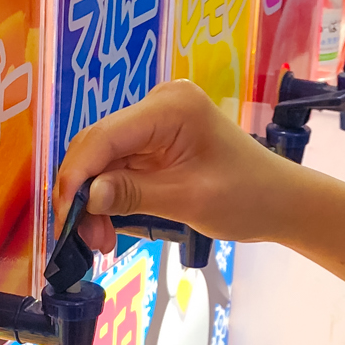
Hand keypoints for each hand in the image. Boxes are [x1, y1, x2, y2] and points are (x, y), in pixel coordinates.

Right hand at [54, 79, 303, 252]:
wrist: (281, 201)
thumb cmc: (247, 197)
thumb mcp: (187, 199)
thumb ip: (132, 194)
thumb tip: (87, 197)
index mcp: (170, 107)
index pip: (104, 137)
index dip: (76, 176)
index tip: (63, 217)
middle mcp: (158, 104)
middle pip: (98, 146)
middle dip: (83, 193)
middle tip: (83, 239)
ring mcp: (156, 121)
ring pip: (104, 160)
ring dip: (94, 200)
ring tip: (100, 240)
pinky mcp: (156, 140)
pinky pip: (120, 166)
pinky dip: (110, 196)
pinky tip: (109, 226)